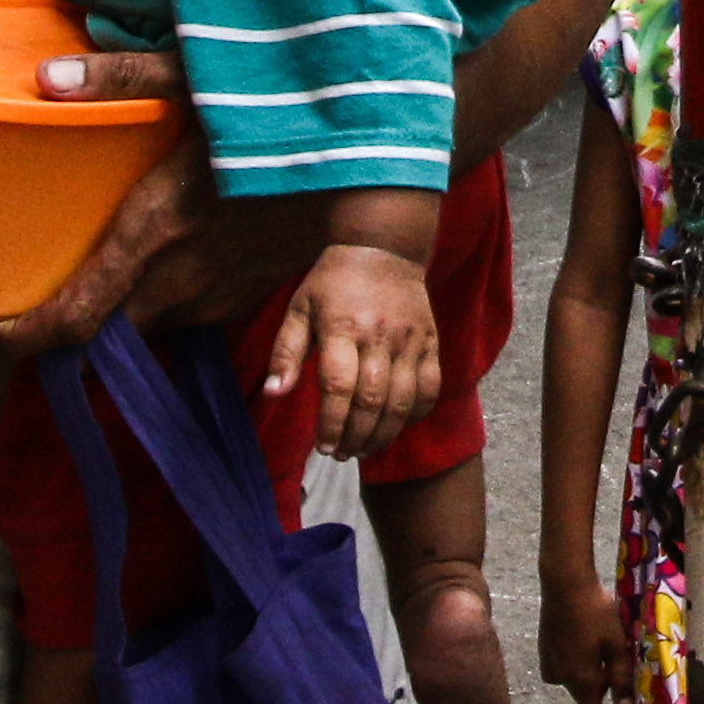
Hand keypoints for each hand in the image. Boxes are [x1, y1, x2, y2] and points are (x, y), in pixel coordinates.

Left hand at [0, 56, 331, 352]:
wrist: (371, 167)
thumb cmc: (278, 118)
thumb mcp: (198, 81)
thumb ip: (120, 79)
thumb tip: (43, 79)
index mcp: (153, 230)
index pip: (74, 317)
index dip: (26, 336)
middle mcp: (179, 276)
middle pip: (102, 334)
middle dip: (62, 329)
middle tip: (31, 301)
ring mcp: (217, 292)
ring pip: (144, 328)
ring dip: (112, 319)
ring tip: (89, 289)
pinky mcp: (248, 294)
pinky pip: (186, 318)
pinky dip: (157, 309)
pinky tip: (158, 276)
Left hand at [265, 246, 441, 459]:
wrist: (383, 249)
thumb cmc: (332, 284)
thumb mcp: (299, 309)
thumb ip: (285, 352)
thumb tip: (272, 394)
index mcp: (342, 328)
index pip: (339, 387)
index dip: (332, 424)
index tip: (322, 447)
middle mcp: (379, 336)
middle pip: (373, 401)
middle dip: (356, 437)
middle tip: (340, 454)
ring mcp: (410, 341)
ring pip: (403, 402)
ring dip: (383, 435)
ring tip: (364, 449)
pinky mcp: (431, 343)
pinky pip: (430, 388)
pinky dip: (415, 415)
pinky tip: (396, 426)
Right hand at [538, 569, 634, 703]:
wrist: (564, 584)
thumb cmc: (597, 613)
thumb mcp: (616, 645)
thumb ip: (621, 680)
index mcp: (582, 681)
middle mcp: (561, 680)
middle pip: (587, 695)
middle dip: (603, 686)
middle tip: (618, 662)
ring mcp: (549, 666)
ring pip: (576, 679)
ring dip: (590, 671)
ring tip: (601, 642)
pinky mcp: (543, 653)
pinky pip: (564, 667)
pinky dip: (576, 661)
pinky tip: (583, 636)